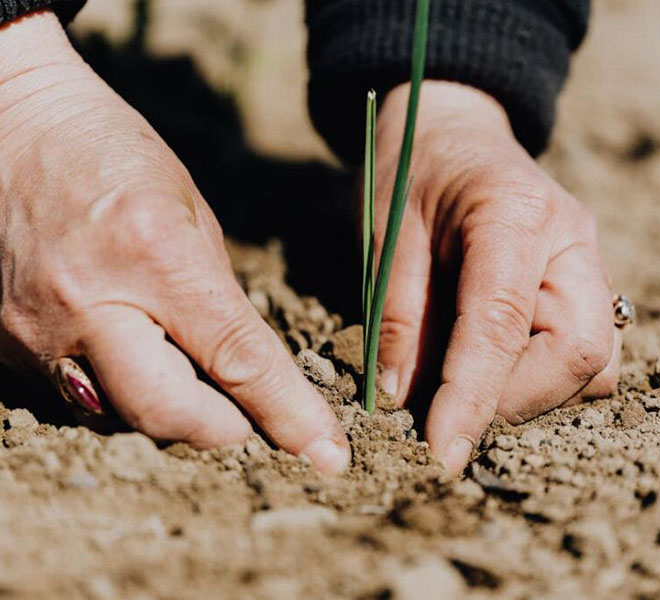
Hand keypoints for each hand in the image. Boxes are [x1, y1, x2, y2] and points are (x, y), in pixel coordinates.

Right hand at [0, 11, 349, 473]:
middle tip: (249, 416)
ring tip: (184, 369)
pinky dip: (118, 391)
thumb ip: (218, 297)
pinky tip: (129, 351)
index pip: (237, 360)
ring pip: (121, 419)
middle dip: (225, 430)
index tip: (327, 455)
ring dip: (171, 412)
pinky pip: (77, 399)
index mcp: (154, 255)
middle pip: (170, 416)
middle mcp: (88, 304)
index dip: (289, 415)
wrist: (6, 124)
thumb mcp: (190, 211)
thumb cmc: (111, 152)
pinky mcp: (3, 345)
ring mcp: (35, 332)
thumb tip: (245, 370)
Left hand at [374, 81, 620, 474]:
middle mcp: (572, 239)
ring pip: (596, 363)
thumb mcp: (386, 234)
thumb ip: (397, 314)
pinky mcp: (589, 285)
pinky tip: (496, 364)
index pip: (503, 324)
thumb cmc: (412, 173)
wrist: (453, 132)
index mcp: (515, 213)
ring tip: (469, 383)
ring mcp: (591, 262)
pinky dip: (545, 378)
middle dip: (514, 401)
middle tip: (450, 410)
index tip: (441, 453)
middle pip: (580, 353)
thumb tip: (403, 399)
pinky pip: (590, 353)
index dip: (472, 397)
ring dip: (533, 394)